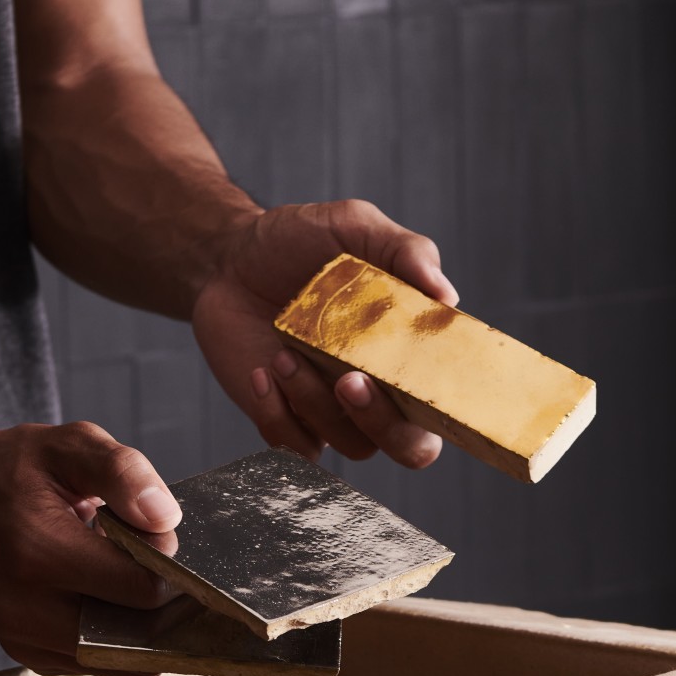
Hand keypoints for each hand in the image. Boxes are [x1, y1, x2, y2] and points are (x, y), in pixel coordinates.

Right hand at [0, 419, 180, 675]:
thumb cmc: (12, 469)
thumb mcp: (69, 445)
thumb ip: (123, 473)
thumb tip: (165, 520)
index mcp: (36, 552)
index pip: (141, 588)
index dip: (167, 562)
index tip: (155, 533)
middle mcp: (24, 608)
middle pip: (138, 633)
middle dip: (160, 600)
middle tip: (150, 556)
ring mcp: (22, 638)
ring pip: (122, 656)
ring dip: (142, 622)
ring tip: (125, 572)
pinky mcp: (28, 654)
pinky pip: (99, 661)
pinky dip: (117, 634)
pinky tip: (104, 593)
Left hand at [191, 199, 457, 465]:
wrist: (228, 259)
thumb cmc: (300, 242)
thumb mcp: (355, 227)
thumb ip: (407, 251)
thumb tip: (447, 295)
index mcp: (409, 352)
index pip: (447, 406)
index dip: (445, 411)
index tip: (412, 376)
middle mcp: (382, 390)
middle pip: (410, 448)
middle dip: (386, 424)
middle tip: (349, 380)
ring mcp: (334, 410)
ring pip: (348, 443)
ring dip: (316, 402)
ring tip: (285, 353)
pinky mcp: (287, 418)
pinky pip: (295, 447)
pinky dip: (278, 416)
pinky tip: (262, 372)